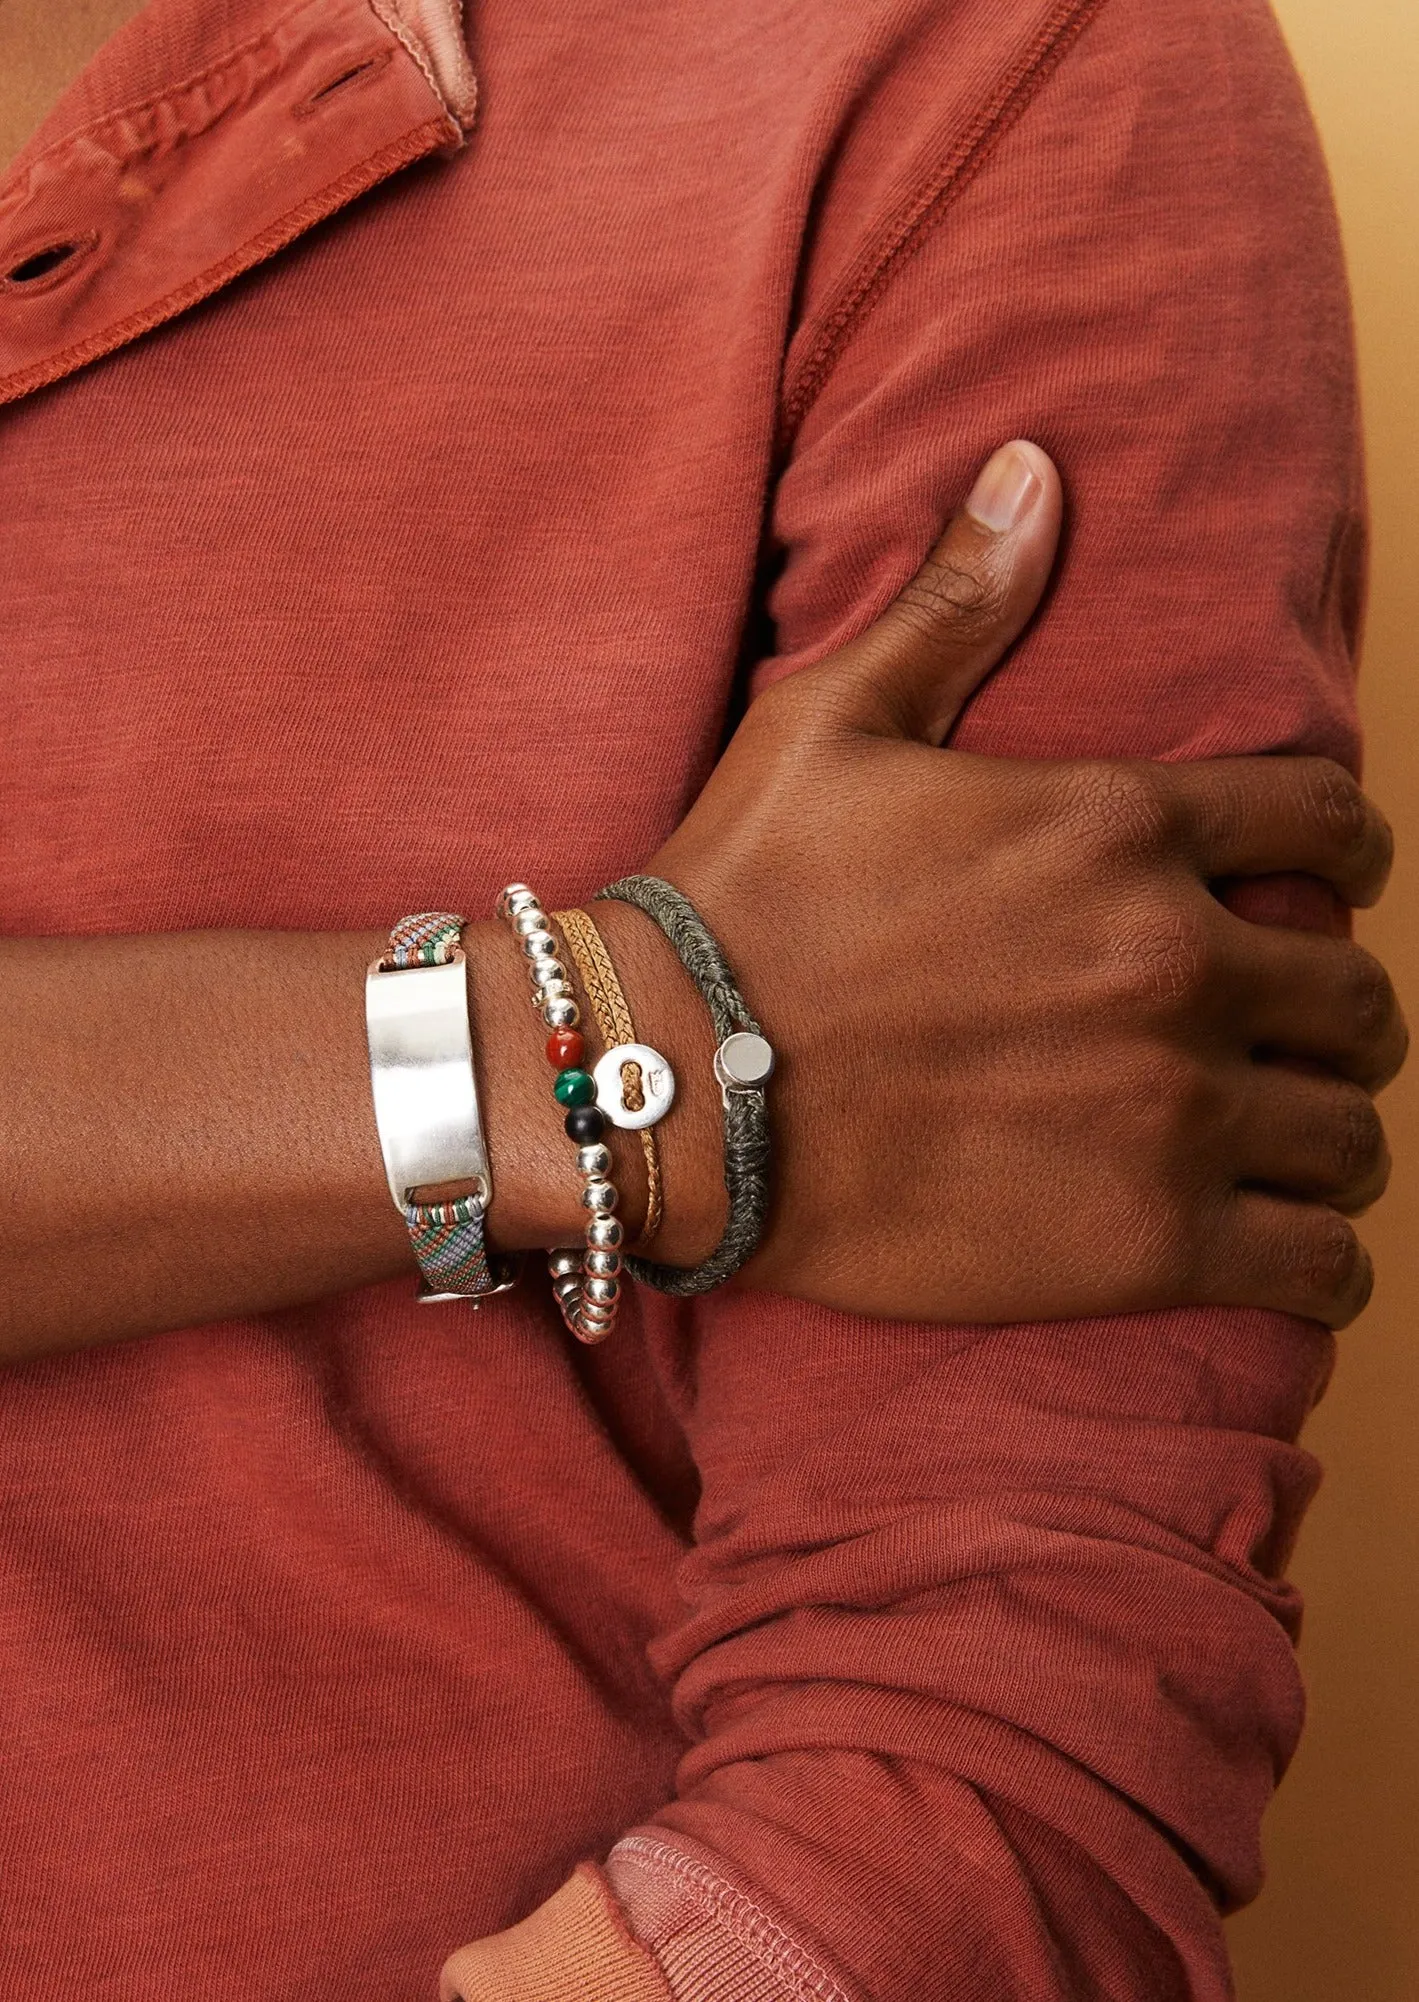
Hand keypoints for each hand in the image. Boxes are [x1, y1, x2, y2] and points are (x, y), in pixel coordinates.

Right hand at [648, 442, 1405, 1327]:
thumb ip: (954, 604)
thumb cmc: (737, 902)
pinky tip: (1287, 1250)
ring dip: (1329, 1133)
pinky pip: (1316, 1264)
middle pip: (1357, 996)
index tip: (1326, 893)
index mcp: (1120, 829)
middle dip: (1335, 1014)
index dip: (1348, 861)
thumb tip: (1035, 465)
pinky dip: (1321, 1263)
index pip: (1330, 831)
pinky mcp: (1145, 1239)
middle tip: (1284, 1039)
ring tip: (1283, 1147)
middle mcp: (1174, 960)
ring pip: (1352, 1132)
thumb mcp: (828, 721)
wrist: (662, 1084)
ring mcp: (1170, 1108)